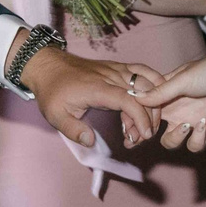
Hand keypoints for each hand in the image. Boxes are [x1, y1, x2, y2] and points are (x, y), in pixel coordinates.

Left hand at [17, 37, 153, 148]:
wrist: (49, 66)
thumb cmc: (52, 91)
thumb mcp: (55, 115)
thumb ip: (73, 130)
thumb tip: (90, 141)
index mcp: (97, 88)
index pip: (128, 101)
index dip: (141, 118)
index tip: (144, 135)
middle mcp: (111, 76)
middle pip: (143, 94)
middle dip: (149, 117)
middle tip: (140, 137)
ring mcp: (116, 69)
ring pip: (146, 83)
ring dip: (153, 103)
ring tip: (147, 123)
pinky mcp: (118, 67)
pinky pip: (142, 71)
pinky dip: (154, 83)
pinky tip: (156, 97)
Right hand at [136, 47, 205, 150]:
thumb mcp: (184, 79)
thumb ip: (161, 92)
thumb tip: (134, 97)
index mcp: (166, 93)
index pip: (143, 108)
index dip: (136, 117)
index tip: (131, 124)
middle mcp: (175, 108)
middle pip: (152, 128)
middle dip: (145, 135)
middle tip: (145, 136)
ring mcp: (190, 119)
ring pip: (171, 141)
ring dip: (176, 138)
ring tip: (188, 124)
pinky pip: (194, 145)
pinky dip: (197, 139)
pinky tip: (204, 123)